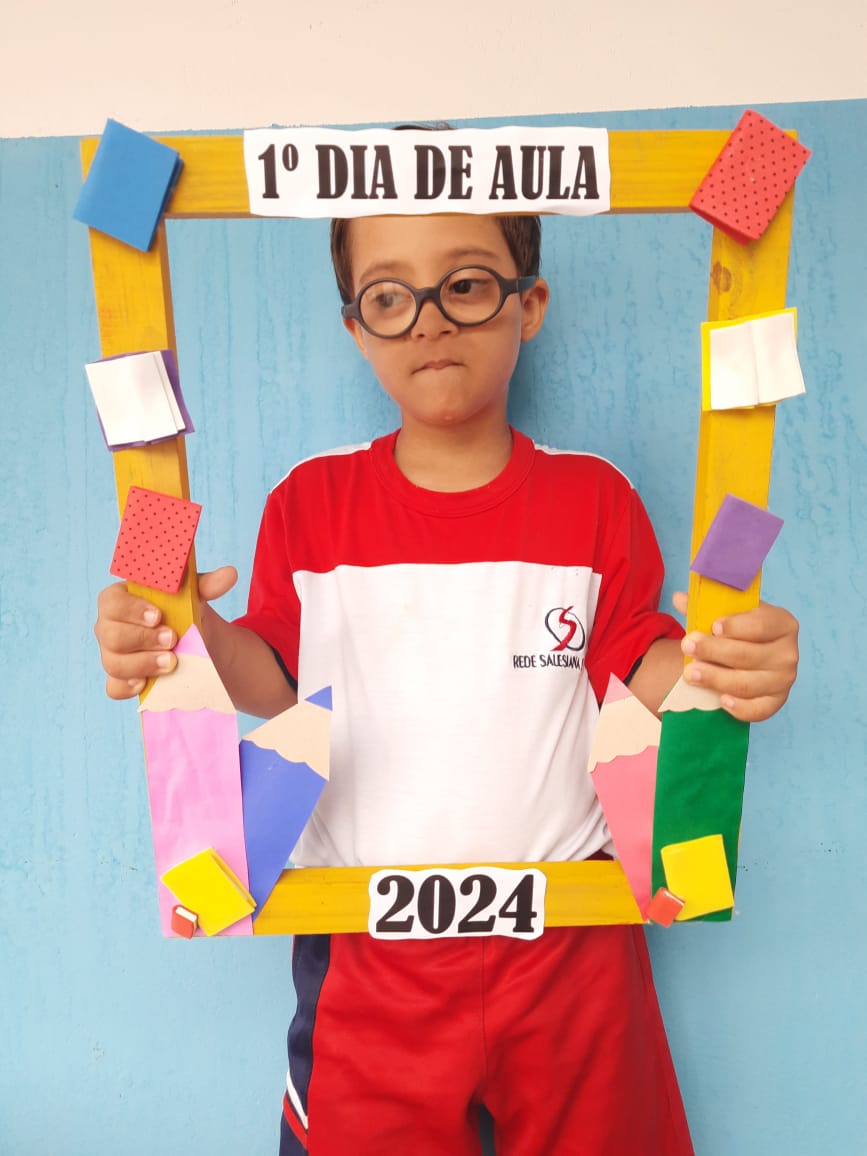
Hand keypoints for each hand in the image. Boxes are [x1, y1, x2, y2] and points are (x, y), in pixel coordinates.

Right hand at [94, 567, 237, 699]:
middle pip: (110, 635)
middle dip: (142, 639)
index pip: (111, 602)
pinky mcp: (120, 679)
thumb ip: (207, 584)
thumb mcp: (194, 595)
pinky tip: (146, 683)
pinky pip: (114, 688)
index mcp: (120, 599)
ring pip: (113, 663)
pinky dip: (128, 687)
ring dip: (143, 664)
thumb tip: (229, 574)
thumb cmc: (182, 610)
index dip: (131, 610)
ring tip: (172, 662)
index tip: (158, 615)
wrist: (191, 640)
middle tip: (172, 639)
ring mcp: (112, 654)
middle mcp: (109, 627)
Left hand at [673, 591, 798, 722]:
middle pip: (749, 655)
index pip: (762, 625)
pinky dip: (741, 708)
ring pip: (748, 683)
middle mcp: (788, 653)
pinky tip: (721, 701)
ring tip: (691, 673)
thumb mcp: (727, 614)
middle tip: (688, 646)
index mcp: (782, 623)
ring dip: (717, 679)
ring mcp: (783, 680)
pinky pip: (759, 710)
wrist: (747, 656)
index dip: (738, 626)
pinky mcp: (776, 701)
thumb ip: (706, 607)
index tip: (714, 626)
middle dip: (714, 651)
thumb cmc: (738, 631)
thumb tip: (679, 598)